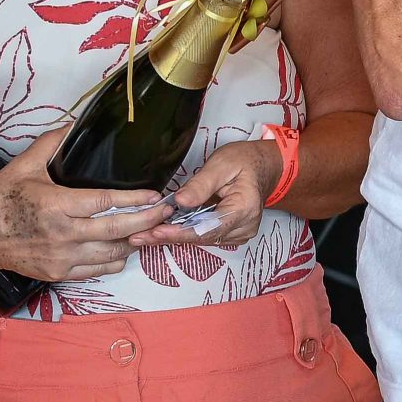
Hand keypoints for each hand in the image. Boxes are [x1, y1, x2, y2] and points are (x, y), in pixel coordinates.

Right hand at [0, 124, 170, 281]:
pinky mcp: (59, 273)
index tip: (156, 194)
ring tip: (151, 227)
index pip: (105, 203)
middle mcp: (61, 235)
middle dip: (149, 220)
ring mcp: (61, 258)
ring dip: (136, 240)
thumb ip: (51, 143)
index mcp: (55, 206)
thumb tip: (76, 124)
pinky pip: (100, 270)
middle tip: (167, 211)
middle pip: (117, 230)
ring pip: (113, 253)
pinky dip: (116, 258)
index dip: (136, 199)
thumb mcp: (22, 166)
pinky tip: (124, 245)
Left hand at [131, 138, 280, 250]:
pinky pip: (205, 236)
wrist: (264, 167)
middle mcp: (244, 226)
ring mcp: (240, 233)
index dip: (179, 232)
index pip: (207, 227)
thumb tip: (179, 202)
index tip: (154, 231)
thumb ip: (200, 184)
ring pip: (201, 240)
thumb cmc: (244, 161)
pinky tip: (163, 231)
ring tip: (144, 235)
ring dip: (173, 237)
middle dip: (168, 237)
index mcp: (244, 208)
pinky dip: (184, 234)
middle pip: (201, 237)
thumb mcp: (222, 164)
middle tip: (137, 237)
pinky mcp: (232, 234)